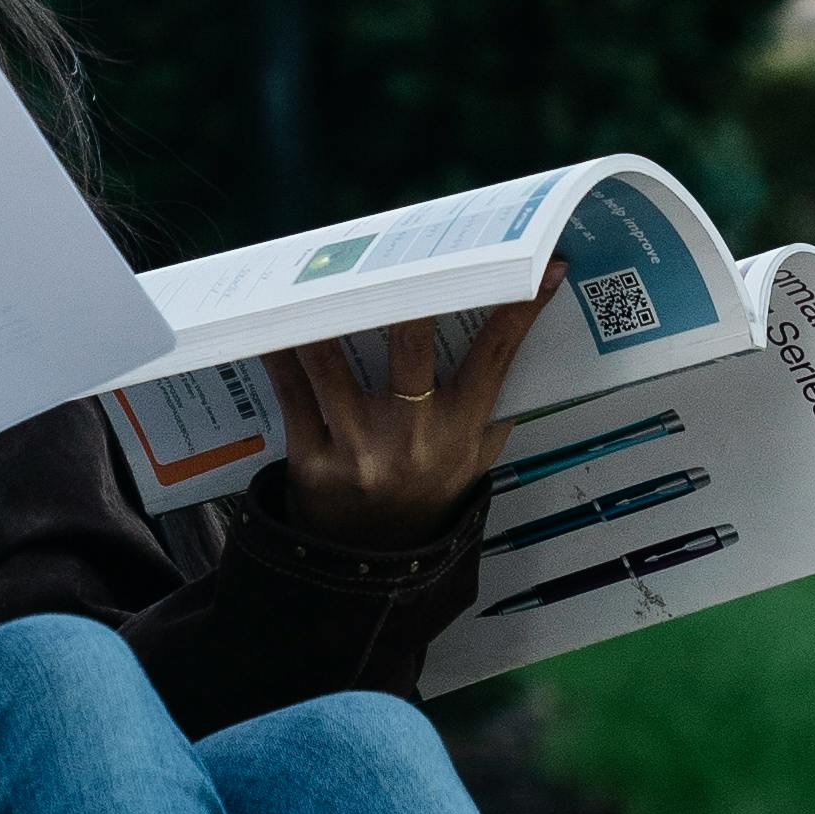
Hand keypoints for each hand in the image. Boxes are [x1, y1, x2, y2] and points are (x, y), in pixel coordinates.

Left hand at [263, 290, 540, 556]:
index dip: (520, 310)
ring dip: (322, 313)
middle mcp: (411, 439)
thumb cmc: (426, 494)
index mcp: (459, 432)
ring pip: (332, 363)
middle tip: (404, 249)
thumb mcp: (474, 459)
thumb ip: (495, 406)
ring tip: (319, 271)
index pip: (495, 358)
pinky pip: (291, 392)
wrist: (370, 564)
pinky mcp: (310, 460)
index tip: (543, 267)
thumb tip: (521, 330)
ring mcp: (357, 448)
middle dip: (407, 293)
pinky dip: (279, 352)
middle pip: (410, 348)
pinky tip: (271, 319)